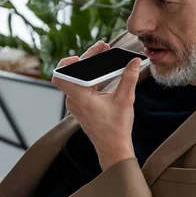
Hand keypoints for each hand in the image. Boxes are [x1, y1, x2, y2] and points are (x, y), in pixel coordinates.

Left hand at [52, 41, 141, 170]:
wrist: (113, 148)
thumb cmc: (116, 128)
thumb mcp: (125, 100)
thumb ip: (129, 78)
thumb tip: (134, 61)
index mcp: (80, 98)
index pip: (60, 76)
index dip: (66, 63)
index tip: (80, 56)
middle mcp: (74, 101)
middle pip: (73, 73)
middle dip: (87, 59)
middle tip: (102, 48)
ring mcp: (76, 105)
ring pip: (77, 80)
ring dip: (89, 69)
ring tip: (103, 57)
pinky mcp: (81, 108)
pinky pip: (81, 88)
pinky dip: (91, 79)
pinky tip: (103, 74)